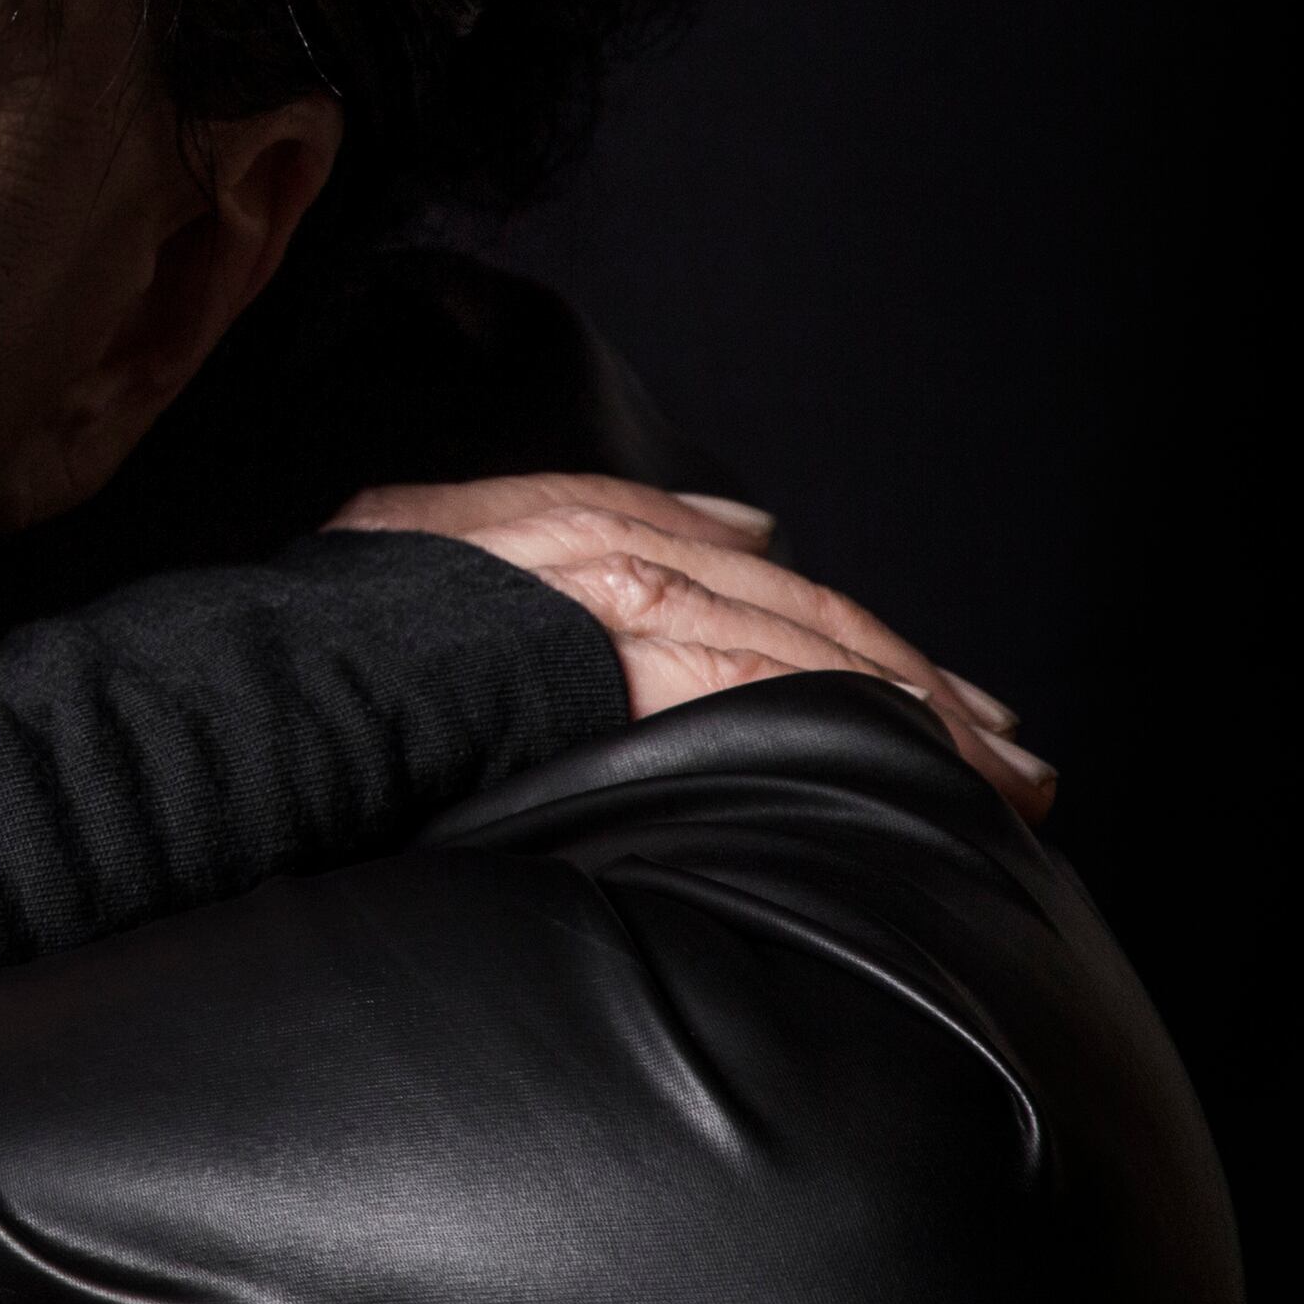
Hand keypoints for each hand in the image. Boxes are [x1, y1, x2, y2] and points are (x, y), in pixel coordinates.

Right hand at [334, 471, 1057, 823]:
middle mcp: (629, 549)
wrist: (286, 659)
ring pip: (811, 654)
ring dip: (917, 716)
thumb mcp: (437, 536)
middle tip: (1018, 759)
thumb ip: (571, 516)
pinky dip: (848, 717)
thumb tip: (747, 523)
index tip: (937, 692)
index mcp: (591, 528)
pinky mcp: (630, 652)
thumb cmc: (343, 622)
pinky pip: (767, 687)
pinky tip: (911, 764)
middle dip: (924, 688)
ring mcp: (634, 597)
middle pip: (813, 619)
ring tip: (1000, 787)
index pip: (763, 582)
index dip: (859, 639)